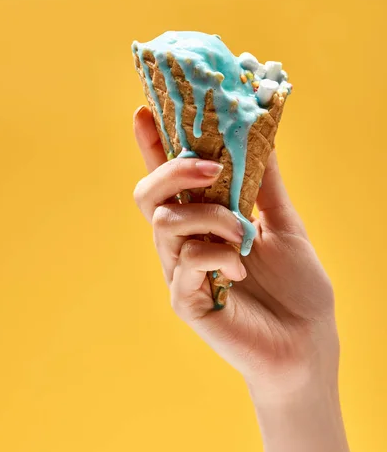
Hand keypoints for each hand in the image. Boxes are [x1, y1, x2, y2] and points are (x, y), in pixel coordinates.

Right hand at [133, 106, 338, 404]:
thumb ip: (267, 184)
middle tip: (213, 169)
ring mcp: (180, 273)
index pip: (170, 180)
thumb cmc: (296, 287)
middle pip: (149, 195)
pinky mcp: (184, 301)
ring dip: (211, 218)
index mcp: (204, 222)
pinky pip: (185, 262)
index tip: (144, 110)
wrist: (308, 340)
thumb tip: (263, 132)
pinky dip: (217, 255)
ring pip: (167, 224)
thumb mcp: (285, 224)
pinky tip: (241, 268)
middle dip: (174, 171)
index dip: (153, 146)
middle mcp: (184, 243)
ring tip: (245, 234)